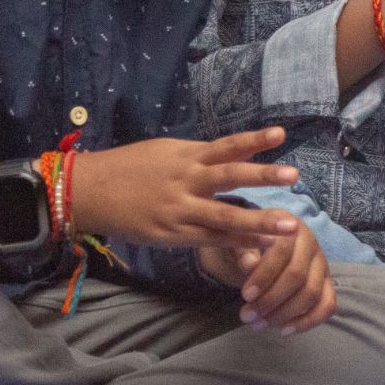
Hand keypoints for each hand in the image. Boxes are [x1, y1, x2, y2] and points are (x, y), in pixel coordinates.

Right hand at [73, 126, 304, 247]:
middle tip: (293, 175)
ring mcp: (180, 210)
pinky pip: (210, 241)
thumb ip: (195, 155)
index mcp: (185, 156)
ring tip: (289, 226)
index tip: (281, 134)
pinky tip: (259, 249)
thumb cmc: (128, 168)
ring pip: (225, 216)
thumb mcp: (163, 151)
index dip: (253, 140)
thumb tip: (225, 153)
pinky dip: (235, 244)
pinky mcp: (173, 235)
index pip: (226, 145)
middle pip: (230, 176)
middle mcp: (186, 180)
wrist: (90, 192)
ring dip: (259, 221)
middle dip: (263, 176)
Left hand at [201, 220, 337, 333]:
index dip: (264, 274)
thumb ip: (242, 252)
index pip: (282, 250)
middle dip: (271, 300)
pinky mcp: (328, 284)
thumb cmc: (248, 244)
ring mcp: (322, 264)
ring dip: (284, 314)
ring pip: (311, 293)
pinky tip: (284, 331)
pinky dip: (308, 322)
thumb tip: (249, 265)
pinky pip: (327, 305)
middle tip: (247, 316)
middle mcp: (311, 242)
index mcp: (289, 225)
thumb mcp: (238, 242)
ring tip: (259, 325)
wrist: (262, 245)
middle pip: (297, 275)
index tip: (245, 295)